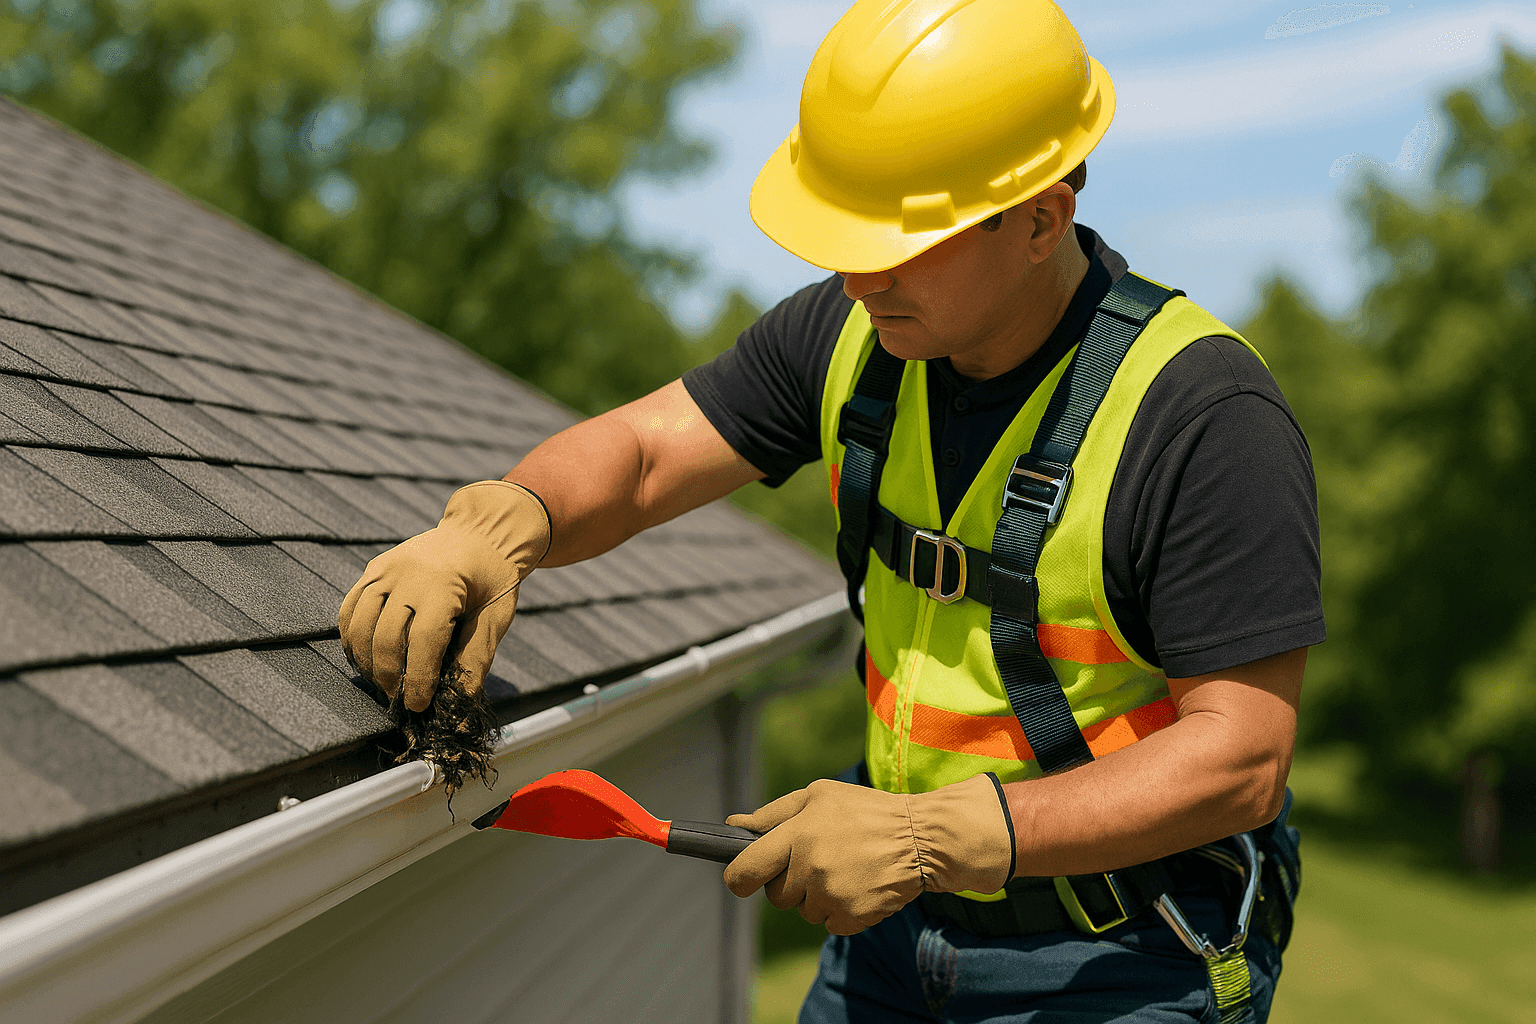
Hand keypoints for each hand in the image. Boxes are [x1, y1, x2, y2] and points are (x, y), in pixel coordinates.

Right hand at [338, 480, 549, 710]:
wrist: (482, 530)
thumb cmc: (494, 577)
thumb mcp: (496, 616)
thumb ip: (476, 658)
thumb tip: (460, 703)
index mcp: (443, 587)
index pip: (422, 643)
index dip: (417, 679)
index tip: (417, 705)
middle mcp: (408, 575)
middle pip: (384, 636)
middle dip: (388, 675)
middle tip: (399, 697)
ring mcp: (386, 569)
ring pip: (360, 624)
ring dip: (365, 660)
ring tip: (381, 680)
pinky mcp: (375, 568)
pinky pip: (351, 607)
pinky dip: (351, 636)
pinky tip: (363, 656)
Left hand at [723, 775, 1014, 935]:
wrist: (922, 838)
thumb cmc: (866, 812)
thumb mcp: (819, 796)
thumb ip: (772, 814)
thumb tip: (733, 825)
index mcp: (797, 834)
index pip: (745, 870)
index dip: (738, 878)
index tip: (742, 878)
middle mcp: (811, 868)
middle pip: (776, 896)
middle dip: (790, 883)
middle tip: (818, 860)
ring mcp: (831, 896)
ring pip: (804, 911)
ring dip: (818, 897)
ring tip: (846, 868)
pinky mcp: (852, 918)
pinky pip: (829, 924)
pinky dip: (840, 910)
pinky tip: (859, 885)